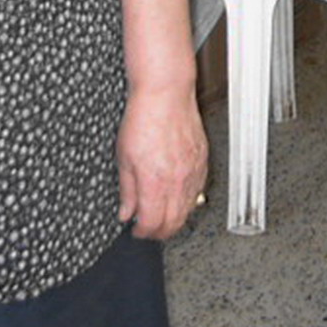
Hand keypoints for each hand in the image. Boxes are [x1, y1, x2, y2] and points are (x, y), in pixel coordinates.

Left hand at [116, 84, 207, 239]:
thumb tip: (127, 212)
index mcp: (155, 182)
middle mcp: (177, 181)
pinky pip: (198, 191)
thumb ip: (127, 190)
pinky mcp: (203, 162)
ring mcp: (193, 172)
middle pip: (173, 223)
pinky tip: (176, 197)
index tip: (136, 231)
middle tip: (148, 229)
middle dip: (159, 232)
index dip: (143, 233)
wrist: (165, 94)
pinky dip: (187, 201)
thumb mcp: (124, 157)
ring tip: (161, 216)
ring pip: (188, 210)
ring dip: (174, 219)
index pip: (153, 224)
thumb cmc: (143, 119)